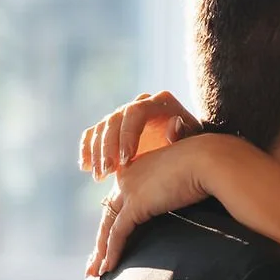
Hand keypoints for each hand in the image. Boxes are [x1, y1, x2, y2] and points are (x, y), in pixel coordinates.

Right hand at [81, 89, 202, 178]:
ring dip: (96, 152)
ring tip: (99, 176)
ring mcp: (125, 114)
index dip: (127, 136)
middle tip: (107, 172)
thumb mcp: (193, 143)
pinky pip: (94, 133)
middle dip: (108, 148)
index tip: (126, 161)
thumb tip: (174, 123)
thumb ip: (184, 135)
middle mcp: (140, 103)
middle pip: (115, 119)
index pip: (135, 113)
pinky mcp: (114, 127)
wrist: (189, 151)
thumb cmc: (194, 147)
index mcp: (160, 103)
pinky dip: (87, 149)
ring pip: (102, 127)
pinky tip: (85, 167)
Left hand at [88, 140, 218, 275]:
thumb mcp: (183, 175)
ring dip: (101, 252)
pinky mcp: (135, 204)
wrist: (210, 159)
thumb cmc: (207, 164)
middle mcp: (127, 176)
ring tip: (96, 272)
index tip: (110, 241)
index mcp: (137, 167)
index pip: (119, 200)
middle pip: (108, 214)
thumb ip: (172, 188)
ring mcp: (128, 189)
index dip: (113, 222)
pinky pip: (118, 233)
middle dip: (101, 242)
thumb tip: (177, 200)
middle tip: (93, 263)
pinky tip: (108, 268)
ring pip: (108, 226)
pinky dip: (112, 252)